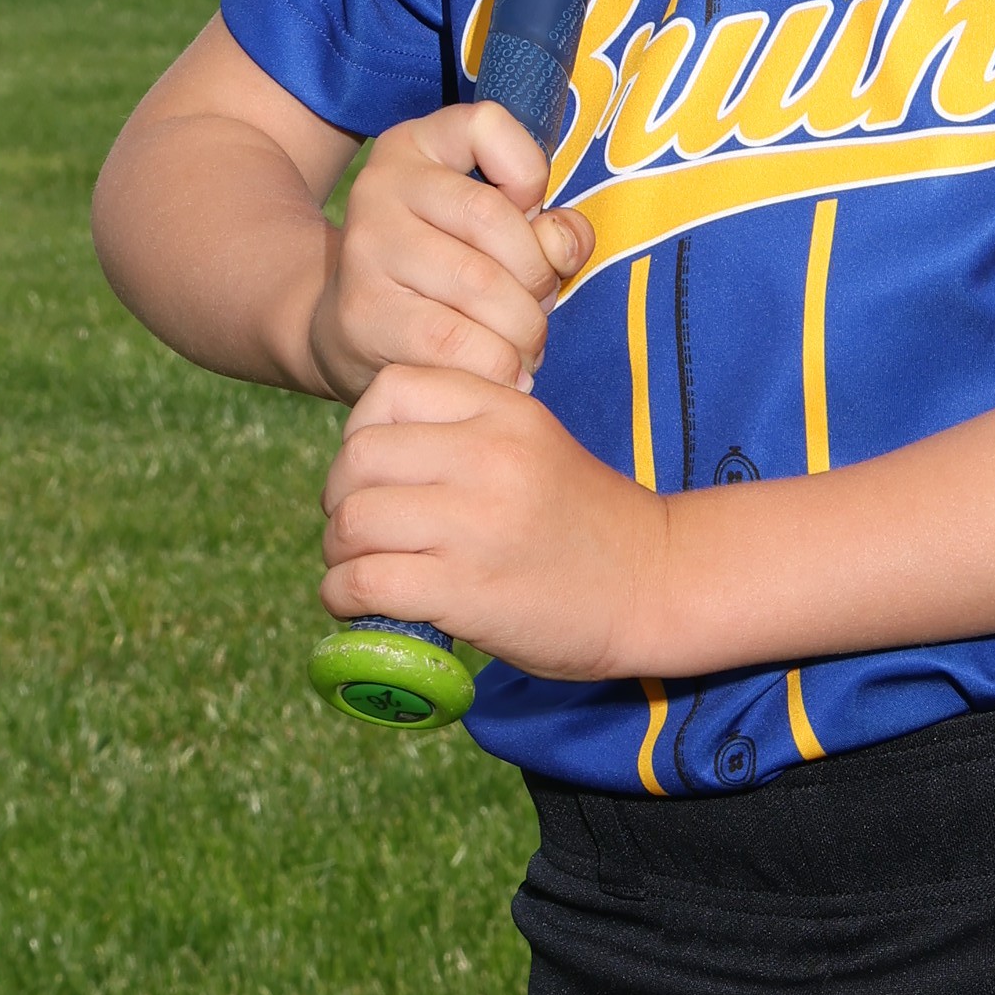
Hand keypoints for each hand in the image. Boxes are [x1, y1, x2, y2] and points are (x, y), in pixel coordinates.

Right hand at [308, 99, 593, 400]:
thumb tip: (563, 247)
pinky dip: (496, 367)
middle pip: (492, 219)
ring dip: (522, 333)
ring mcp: (367, 248)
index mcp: (416, 145)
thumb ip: (548, 227)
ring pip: (479, 286)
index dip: (530, 174)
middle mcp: (382, 186)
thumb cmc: (445, 274)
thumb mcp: (497, 232)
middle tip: (536, 314)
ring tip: (523, 351)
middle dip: (537, 279)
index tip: (527, 213)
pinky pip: (454, 343)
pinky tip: (501, 375)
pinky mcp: (363, 313)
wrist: (349, 331)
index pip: (487, 125)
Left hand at [320, 366, 668, 684]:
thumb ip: (464, 435)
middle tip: (357, 530)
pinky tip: (358, 603)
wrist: (656, 585)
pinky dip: (343, 596)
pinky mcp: (466, 590)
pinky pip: (366, 581)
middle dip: (339, 499)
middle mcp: (489, 457)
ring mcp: (477, 524)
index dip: (361, 433)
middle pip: (358, 458)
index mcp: (505, 411)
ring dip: (337, 553)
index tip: (375, 473)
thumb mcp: (534, 445)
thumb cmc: (585, 521)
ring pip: (353, 521)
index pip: (389, 391)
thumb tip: (368, 461)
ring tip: (357, 569)